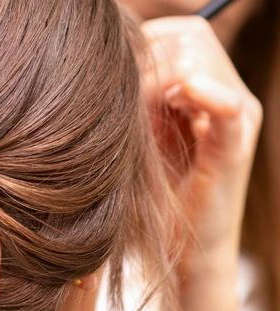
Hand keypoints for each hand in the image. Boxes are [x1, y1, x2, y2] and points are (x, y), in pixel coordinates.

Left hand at [142, 16, 261, 310]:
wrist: (184, 246)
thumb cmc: (154, 188)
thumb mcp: (140, 130)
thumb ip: (135, 92)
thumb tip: (106, 58)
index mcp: (204, 87)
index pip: (180, 33)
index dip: (146, 44)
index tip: (118, 77)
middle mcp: (225, 95)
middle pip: (189, 39)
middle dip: (150, 59)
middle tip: (126, 98)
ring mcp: (234, 118)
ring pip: (200, 62)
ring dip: (159, 79)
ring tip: (140, 116)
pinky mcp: (233, 147)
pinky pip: (227, 107)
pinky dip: (208, 94)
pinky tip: (187, 94)